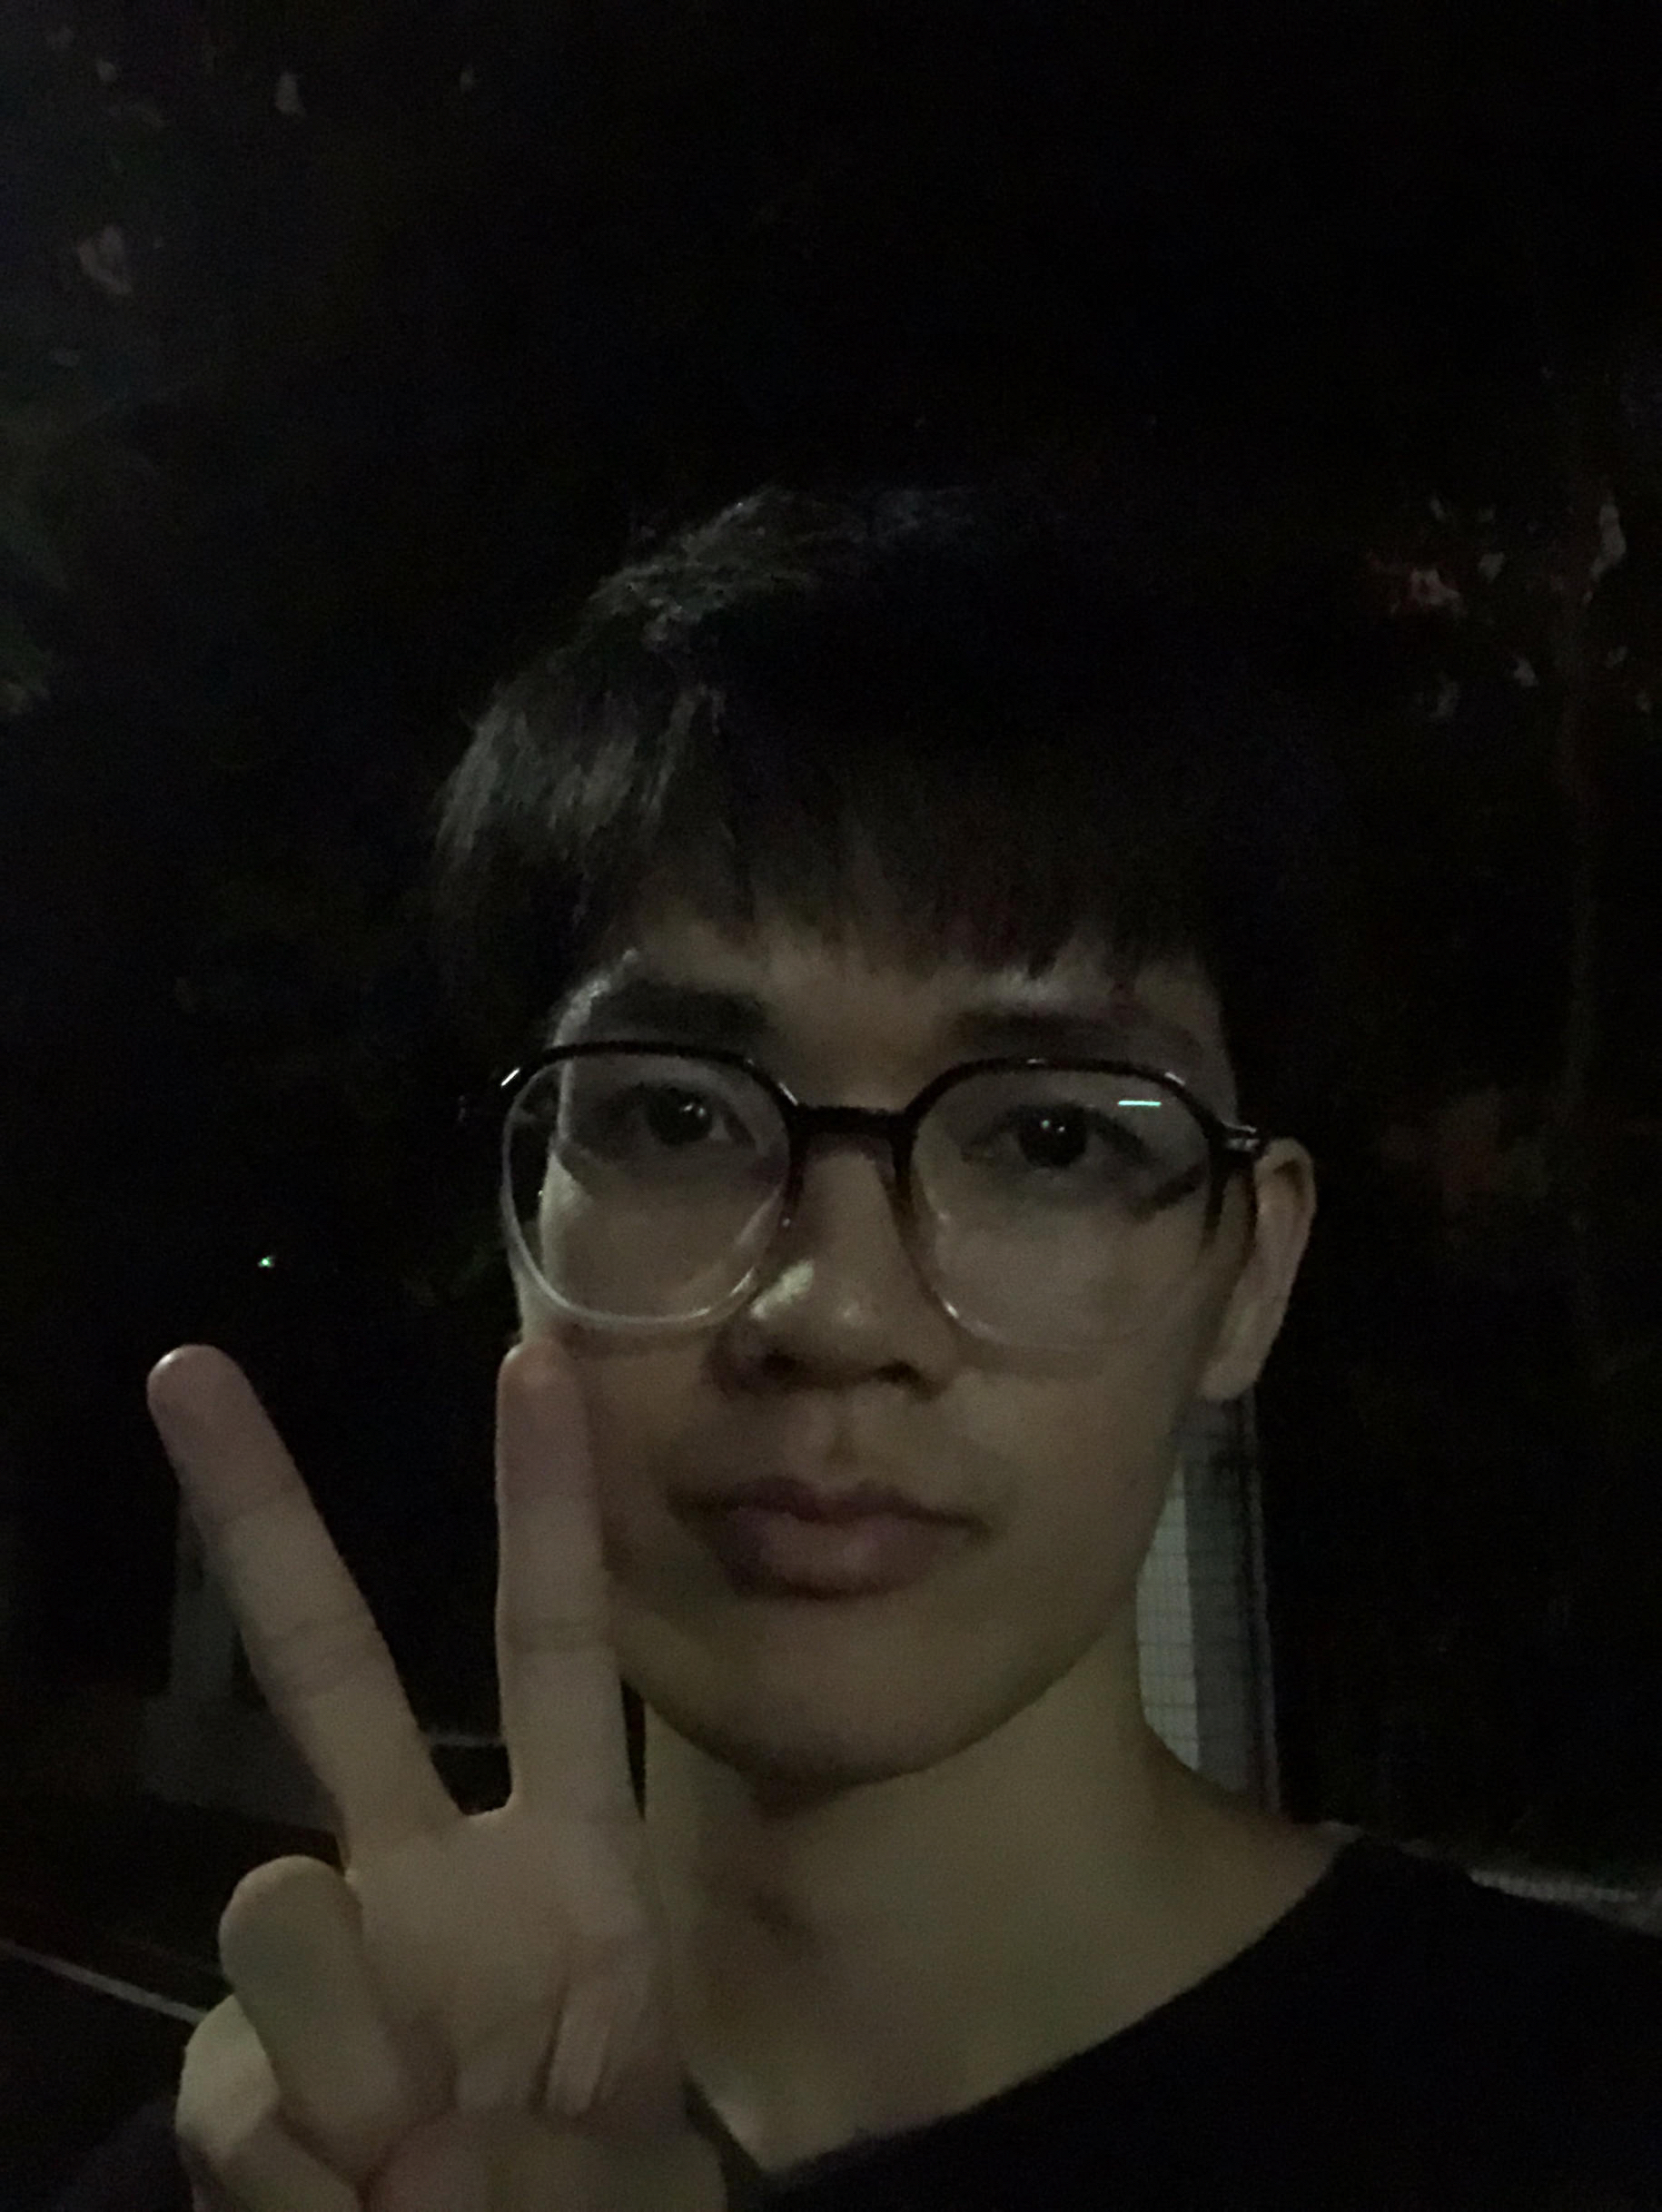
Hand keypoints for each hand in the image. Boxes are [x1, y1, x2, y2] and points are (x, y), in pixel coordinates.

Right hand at [149, 1338, 724, 2211]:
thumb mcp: (637, 2180)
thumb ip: (552, 2152)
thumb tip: (397, 2151)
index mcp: (564, 1857)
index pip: (554, 1651)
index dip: (549, 1511)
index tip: (535, 1359)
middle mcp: (423, 1877)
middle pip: (330, 1671)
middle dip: (262, 1516)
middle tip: (185, 1366)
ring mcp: (321, 1968)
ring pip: (276, 1913)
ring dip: (356, 2058)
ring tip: (417, 2180)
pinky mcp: (234, 2085)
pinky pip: (237, 2097)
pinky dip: (297, 2184)